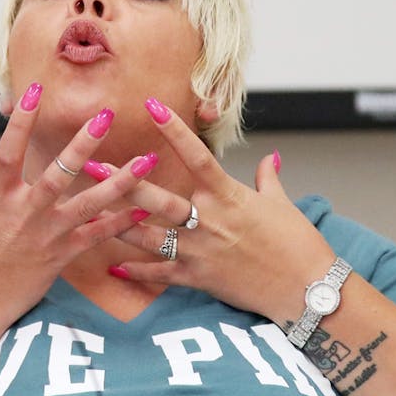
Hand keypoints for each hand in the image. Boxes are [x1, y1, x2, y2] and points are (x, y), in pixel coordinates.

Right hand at [0, 83, 156, 334]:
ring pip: (88, 203)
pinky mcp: (60, 257)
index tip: (34, 91)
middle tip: (105, 116)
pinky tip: (144, 209)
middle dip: (84, 144)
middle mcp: (24, 213)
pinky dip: (120, 223)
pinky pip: (96, 236)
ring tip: (146, 161)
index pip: (8, 150)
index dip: (21, 120)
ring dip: (120, 182)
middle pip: (59, 172)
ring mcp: (45, 235)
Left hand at [107, 97, 334, 319]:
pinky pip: (159, 274)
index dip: (173, 130)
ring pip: (148, 236)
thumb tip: (270, 157)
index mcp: (227, 196)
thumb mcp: (282, 204)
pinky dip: (136, 271)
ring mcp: (199, 250)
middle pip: (158, 198)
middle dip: (122, 182)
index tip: (150, 105)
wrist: (308, 290)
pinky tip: (112, 266)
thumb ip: (267, 179)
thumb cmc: (298, 244)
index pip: (196, 155)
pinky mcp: (197, 278)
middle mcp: (208, 220)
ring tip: (87, 213)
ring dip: (116, 224)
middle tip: (90, 165)